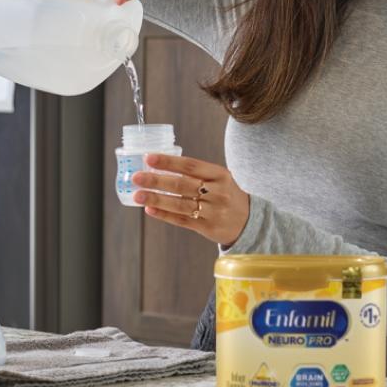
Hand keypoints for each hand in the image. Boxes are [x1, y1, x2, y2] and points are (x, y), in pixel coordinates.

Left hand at [131, 154, 249, 247]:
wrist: (249, 220)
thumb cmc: (227, 194)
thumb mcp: (220, 179)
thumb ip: (196, 174)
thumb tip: (160, 167)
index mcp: (220, 175)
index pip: (191, 165)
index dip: (169, 162)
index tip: (149, 158)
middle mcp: (218, 192)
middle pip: (183, 185)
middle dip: (157, 180)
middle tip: (137, 177)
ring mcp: (213, 211)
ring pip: (180, 204)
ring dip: (157, 199)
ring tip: (138, 195)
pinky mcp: (208, 227)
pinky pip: (182, 220)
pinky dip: (165, 214)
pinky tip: (150, 209)